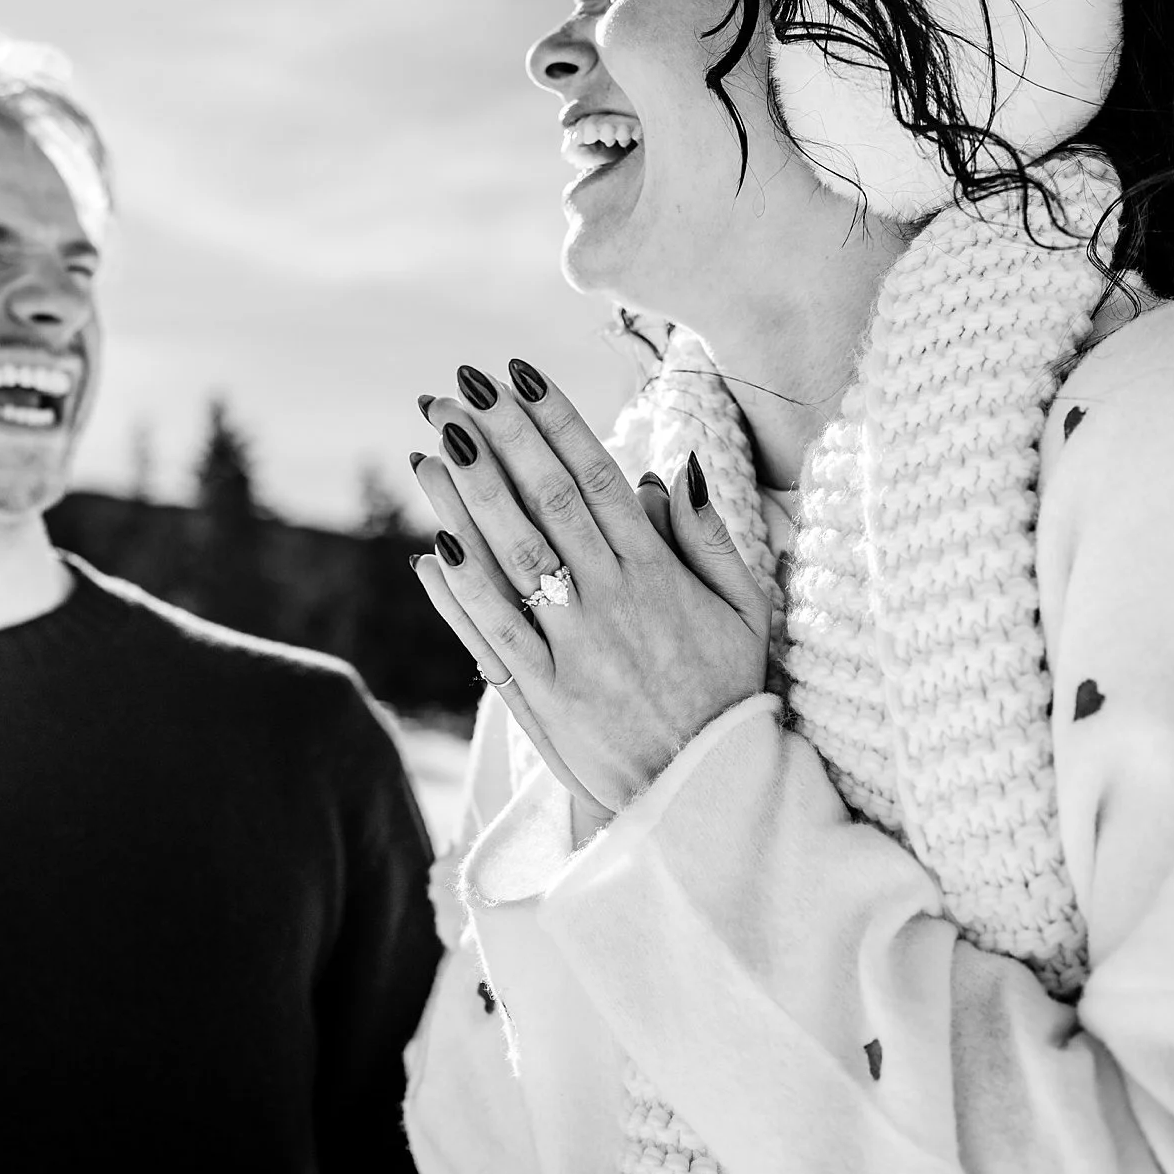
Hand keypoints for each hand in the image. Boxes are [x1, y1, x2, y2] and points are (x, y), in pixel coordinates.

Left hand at [409, 360, 770, 815]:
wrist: (705, 798)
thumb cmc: (727, 696)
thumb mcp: (746, 611)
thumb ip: (709, 538)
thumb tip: (669, 470)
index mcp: (657, 576)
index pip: (596, 479)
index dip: (553, 423)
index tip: (518, 374)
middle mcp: (609, 605)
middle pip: (544, 505)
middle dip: (497, 442)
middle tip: (453, 393)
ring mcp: (570, 653)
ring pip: (509, 561)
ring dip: (463, 501)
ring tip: (427, 447)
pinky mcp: (540, 701)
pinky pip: (491, 636)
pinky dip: (459, 594)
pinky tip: (429, 550)